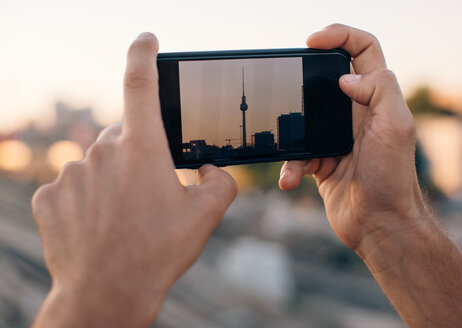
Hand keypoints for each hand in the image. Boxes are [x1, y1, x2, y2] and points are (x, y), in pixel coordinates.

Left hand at [31, 33, 236, 326]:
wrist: (107, 293)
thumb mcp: (207, 214)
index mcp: (143, 147)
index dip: (144, 54)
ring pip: (98, 163)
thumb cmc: (159, 251)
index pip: (140, 83)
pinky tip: (98, 226)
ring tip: (124, 219)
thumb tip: (211, 169)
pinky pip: (73, 186)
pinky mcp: (49, 196)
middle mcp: (102, 152)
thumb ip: (220, 180)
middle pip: (124, 137)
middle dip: (139, 156)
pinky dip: (87, 200)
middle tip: (149, 195)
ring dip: (113, 181)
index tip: (147, 39)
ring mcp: (70, 173)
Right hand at [279, 24, 426, 255]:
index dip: (340, 36)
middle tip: (285, 83)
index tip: (312, 41)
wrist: (379, 225)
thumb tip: (345, 78)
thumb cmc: (392, 179)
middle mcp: (356, 114)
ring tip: (294, 157)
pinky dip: (291, 167)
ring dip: (293, 136)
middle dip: (304, 80)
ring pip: (305, 121)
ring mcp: (337, 138)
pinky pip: (298, 155)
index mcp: (376, 99)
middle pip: (327, 80)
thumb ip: (379, 90)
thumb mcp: (395, 127)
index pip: (363, 50)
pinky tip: (291, 179)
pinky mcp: (322, 161)